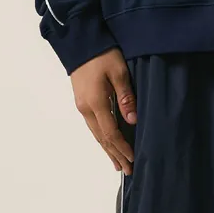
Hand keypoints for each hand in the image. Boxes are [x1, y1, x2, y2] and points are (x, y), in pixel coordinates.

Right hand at [70, 48, 136, 174]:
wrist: (81, 42)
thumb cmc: (102, 54)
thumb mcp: (119, 72)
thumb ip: (126, 96)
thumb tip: (133, 120)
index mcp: (96, 103)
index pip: (111, 133)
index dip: (122, 147)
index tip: (133, 159)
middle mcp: (86, 108)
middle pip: (102, 138)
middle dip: (115, 154)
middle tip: (126, 169)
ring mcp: (82, 105)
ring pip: (96, 133)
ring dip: (107, 148)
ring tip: (116, 163)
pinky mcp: (82, 100)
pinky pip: (93, 125)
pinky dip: (101, 137)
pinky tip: (106, 141)